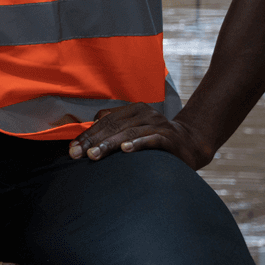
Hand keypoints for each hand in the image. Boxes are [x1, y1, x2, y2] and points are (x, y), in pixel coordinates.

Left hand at [67, 103, 213, 170]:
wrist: (192, 144)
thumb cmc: (156, 138)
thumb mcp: (134, 128)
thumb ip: (115, 125)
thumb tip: (88, 124)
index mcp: (133, 110)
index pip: (104, 121)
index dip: (87, 134)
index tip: (72, 148)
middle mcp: (145, 113)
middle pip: (113, 126)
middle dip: (92, 140)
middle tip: (76, 154)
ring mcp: (158, 124)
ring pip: (128, 132)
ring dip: (109, 144)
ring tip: (93, 154)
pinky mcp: (169, 137)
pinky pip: (151, 139)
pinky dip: (137, 143)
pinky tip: (125, 150)